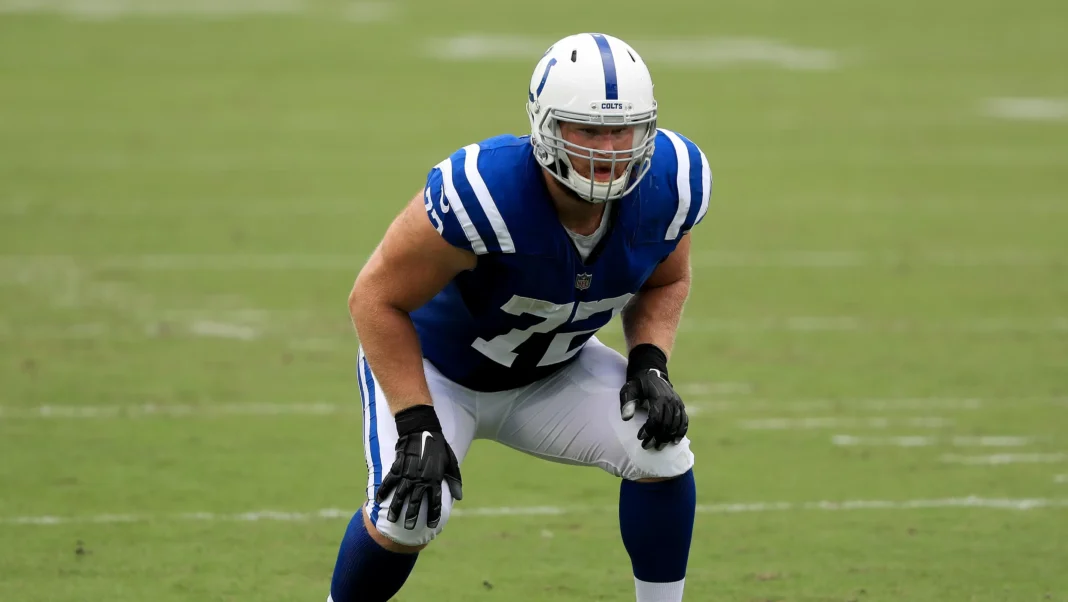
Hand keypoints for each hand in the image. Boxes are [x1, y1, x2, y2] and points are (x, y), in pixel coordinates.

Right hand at [376, 405, 462, 529]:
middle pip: (416, 502)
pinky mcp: (397, 467)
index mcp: (434, 479)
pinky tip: (378, 499)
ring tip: (392, 519)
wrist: (421, 429)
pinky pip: (389, 481)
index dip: (433, 514)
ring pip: (400, 495)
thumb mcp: (451, 463)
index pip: (435, 501)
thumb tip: (459, 497)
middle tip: (409, 528)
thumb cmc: (438, 446)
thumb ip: (454, 481)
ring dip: (396, 508)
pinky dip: (383, 490)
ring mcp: (408, 474)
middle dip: (412, 516)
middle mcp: (420, 479)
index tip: (432, 525)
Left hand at [620, 366, 688, 450]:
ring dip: (668, 437)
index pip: (656, 418)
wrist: (651, 373)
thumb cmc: (637, 384)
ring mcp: (677, 403)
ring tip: (659, 447)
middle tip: (647, 446)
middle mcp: (671, 400)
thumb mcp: (629, 390)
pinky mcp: (680, 405)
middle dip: (657, 437)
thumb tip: (626, 418)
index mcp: (658, 397)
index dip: (649, 430)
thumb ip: (627, 403)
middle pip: (666, 424)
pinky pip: (684, 420)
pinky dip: (681, 431)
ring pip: (676, 424)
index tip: (640, 437)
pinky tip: (675, 441)